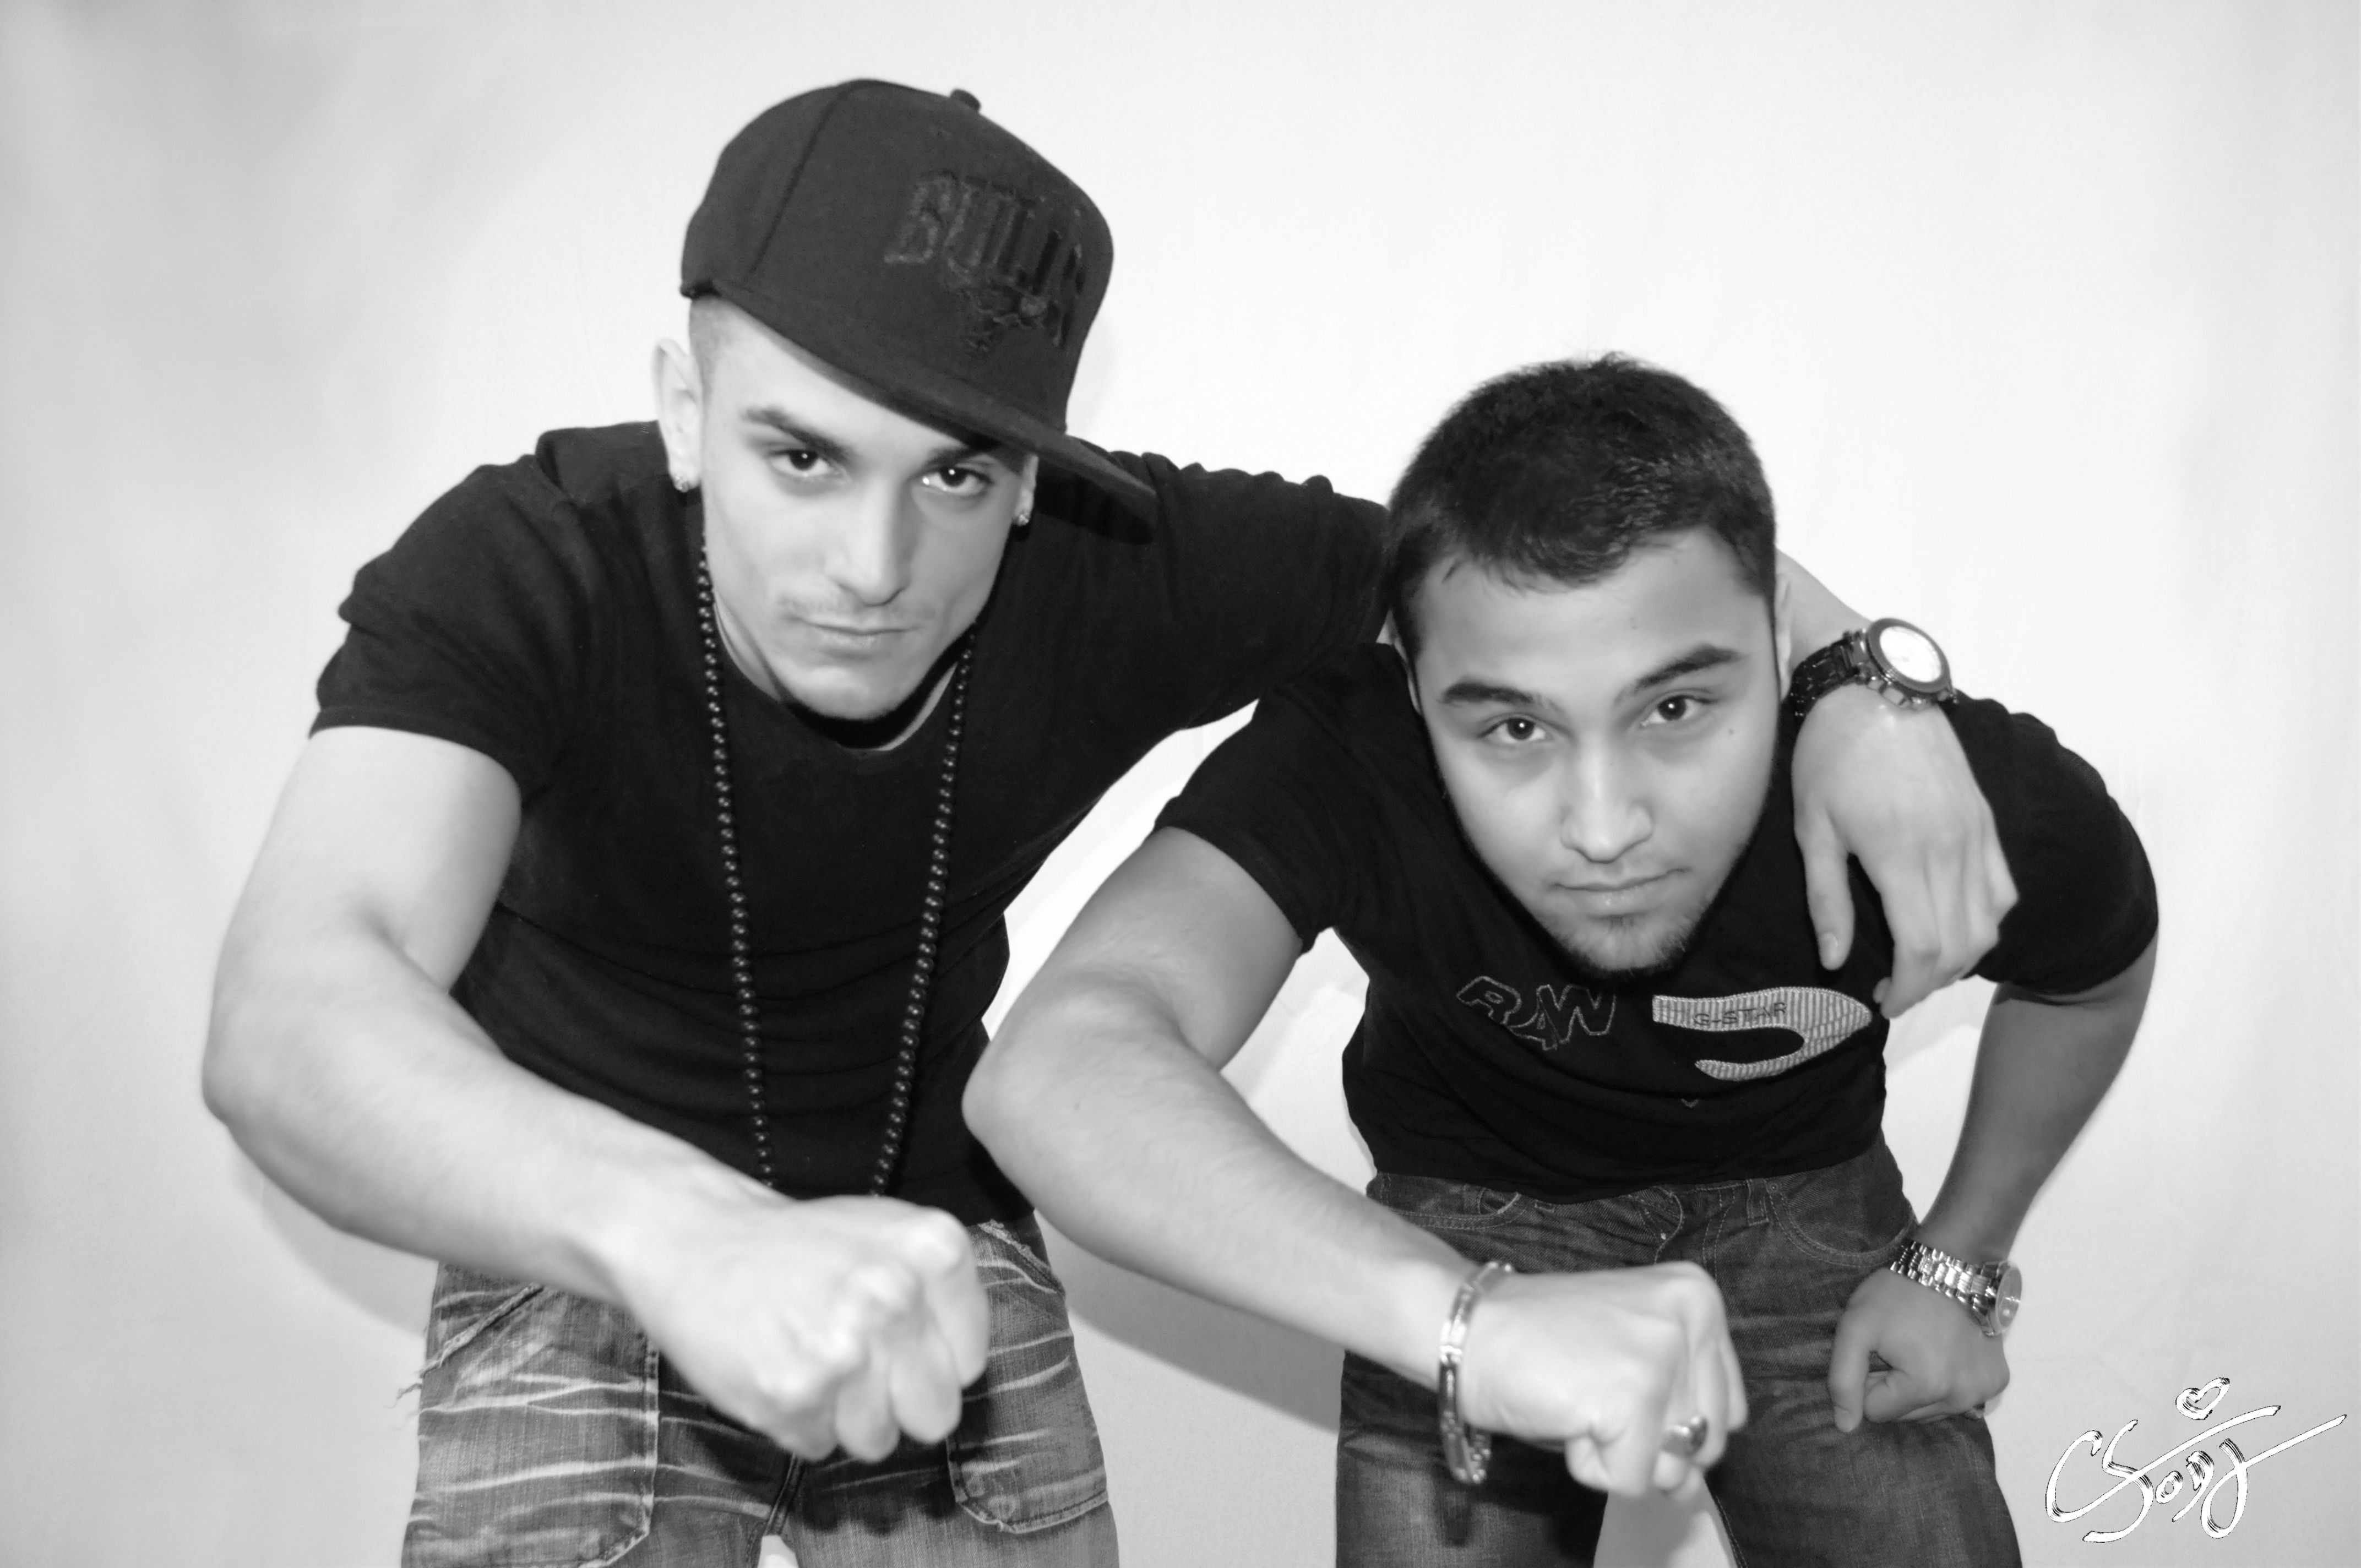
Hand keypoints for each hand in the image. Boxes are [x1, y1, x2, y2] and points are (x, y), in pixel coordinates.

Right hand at [618, 1190, 989, 1460]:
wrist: (695, 1240)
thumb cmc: (797, 1245)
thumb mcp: (887, 1236)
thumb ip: (940, 1296)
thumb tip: (964, 1371)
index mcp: (934, 1250)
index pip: (971, 1361)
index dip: (931, 1361)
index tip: (895, 1341)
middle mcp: (896, 1297)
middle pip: (937, 1413)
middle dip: (898, 1403)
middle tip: (853, 1363)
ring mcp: (845, 1349)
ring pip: (878, 1440)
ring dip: (844, 1415)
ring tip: (808, 1357)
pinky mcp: (793, 1394)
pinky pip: (820, 1446)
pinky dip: (798, 1420)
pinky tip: (777, 1368)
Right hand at [1455, 1262, 1746, 1496]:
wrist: (1464, 1324)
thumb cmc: (1538, 1343)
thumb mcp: (1627, 1353)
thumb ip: (1675, 1409)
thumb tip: (1692, 1490)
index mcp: (1697, 1297)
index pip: (1729, 1409)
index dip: (1670, 1421)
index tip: (1616, 1382)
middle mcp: (1691, 1318)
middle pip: (1704, 1443)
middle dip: (1646, 1441)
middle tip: (1590, 1390)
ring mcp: (1661, 1356)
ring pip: (1670, 1468)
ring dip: (1617, 1453)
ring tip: (1577, 1399)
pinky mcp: (1631, 1398)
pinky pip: (1628, 1481)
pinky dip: (1588, 1464)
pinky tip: (1562, 1412)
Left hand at [1792, 687, 2015, 1015]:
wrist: (1875, 689)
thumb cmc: (1829, 755)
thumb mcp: (1812, 829)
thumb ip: (1827, 900)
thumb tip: (1833, 960)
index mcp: (1900, 855)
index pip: (1923, 950)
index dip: (1908, 990)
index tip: (1882, 1001)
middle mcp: (1949, 849)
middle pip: (1961, 947)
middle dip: (1930, 983)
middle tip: (1896, 988)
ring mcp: (1975, 834)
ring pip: (1989, 923)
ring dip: (1960, 958)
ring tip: (1920, 962)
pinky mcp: (1986, 821)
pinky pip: (2003, 889)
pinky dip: (1986, 920)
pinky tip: (1953, 924)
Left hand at [1827, 1267, 2008, 1430]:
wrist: (1953, 1262)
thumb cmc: (1898, 1293)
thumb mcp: (1855, 1327)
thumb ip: (1844, 1379)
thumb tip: (1846, 1428)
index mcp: (1926, 1386)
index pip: (1876, 1411)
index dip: (1869, 1379)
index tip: (1878, 1349)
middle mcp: (1962, 1398)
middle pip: (1906, 1415)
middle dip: (1894, 1387)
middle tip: (1898, 1346)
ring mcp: (1985, 1390)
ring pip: (1931, 1410)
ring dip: (1920, 1387)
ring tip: (1921, 1347)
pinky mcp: (1999, 1381)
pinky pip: (1960, 1398)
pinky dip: (1948, 1382)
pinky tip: (1945, 1352)